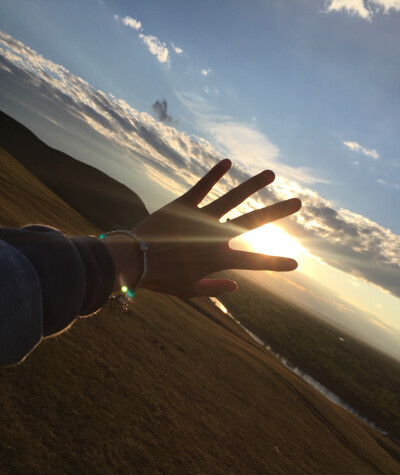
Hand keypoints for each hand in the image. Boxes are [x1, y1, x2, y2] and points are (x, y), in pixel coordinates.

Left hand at [106, 159, 300, 297]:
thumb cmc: (161, 278)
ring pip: (231, 199)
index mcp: (218, 258)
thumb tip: (237, 286)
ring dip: (252, 186)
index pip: (254, 262)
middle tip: (297, 202)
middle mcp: (214, 236)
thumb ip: (215, 288)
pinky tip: (228, 161)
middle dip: (276, 212)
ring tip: (271, 174)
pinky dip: (214, 175)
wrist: (134, 261)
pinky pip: (201, 188)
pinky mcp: (182, 206)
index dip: (275, 264)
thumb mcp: (190, 290)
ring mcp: (200, 219)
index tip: (295, 264)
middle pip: (251, 222)